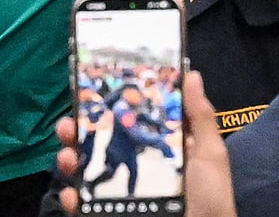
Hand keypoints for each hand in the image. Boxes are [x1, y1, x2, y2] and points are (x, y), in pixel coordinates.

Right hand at [55, 72, 234, 216]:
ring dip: (67, 159)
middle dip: (74, 130)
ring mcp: (116, 190)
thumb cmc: (210, 197)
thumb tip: (191, 74)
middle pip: (93, 141)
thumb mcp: (209, 154)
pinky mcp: (107, 210)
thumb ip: (199, 116)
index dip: (101, 106)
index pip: (120, 120)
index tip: (87, 93)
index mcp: (150, 146)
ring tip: (68, 158)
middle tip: (68, 125)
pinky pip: (83, 204)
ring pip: (81, 169)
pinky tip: (73, 196)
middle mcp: (129, 164)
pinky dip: (72, 199)